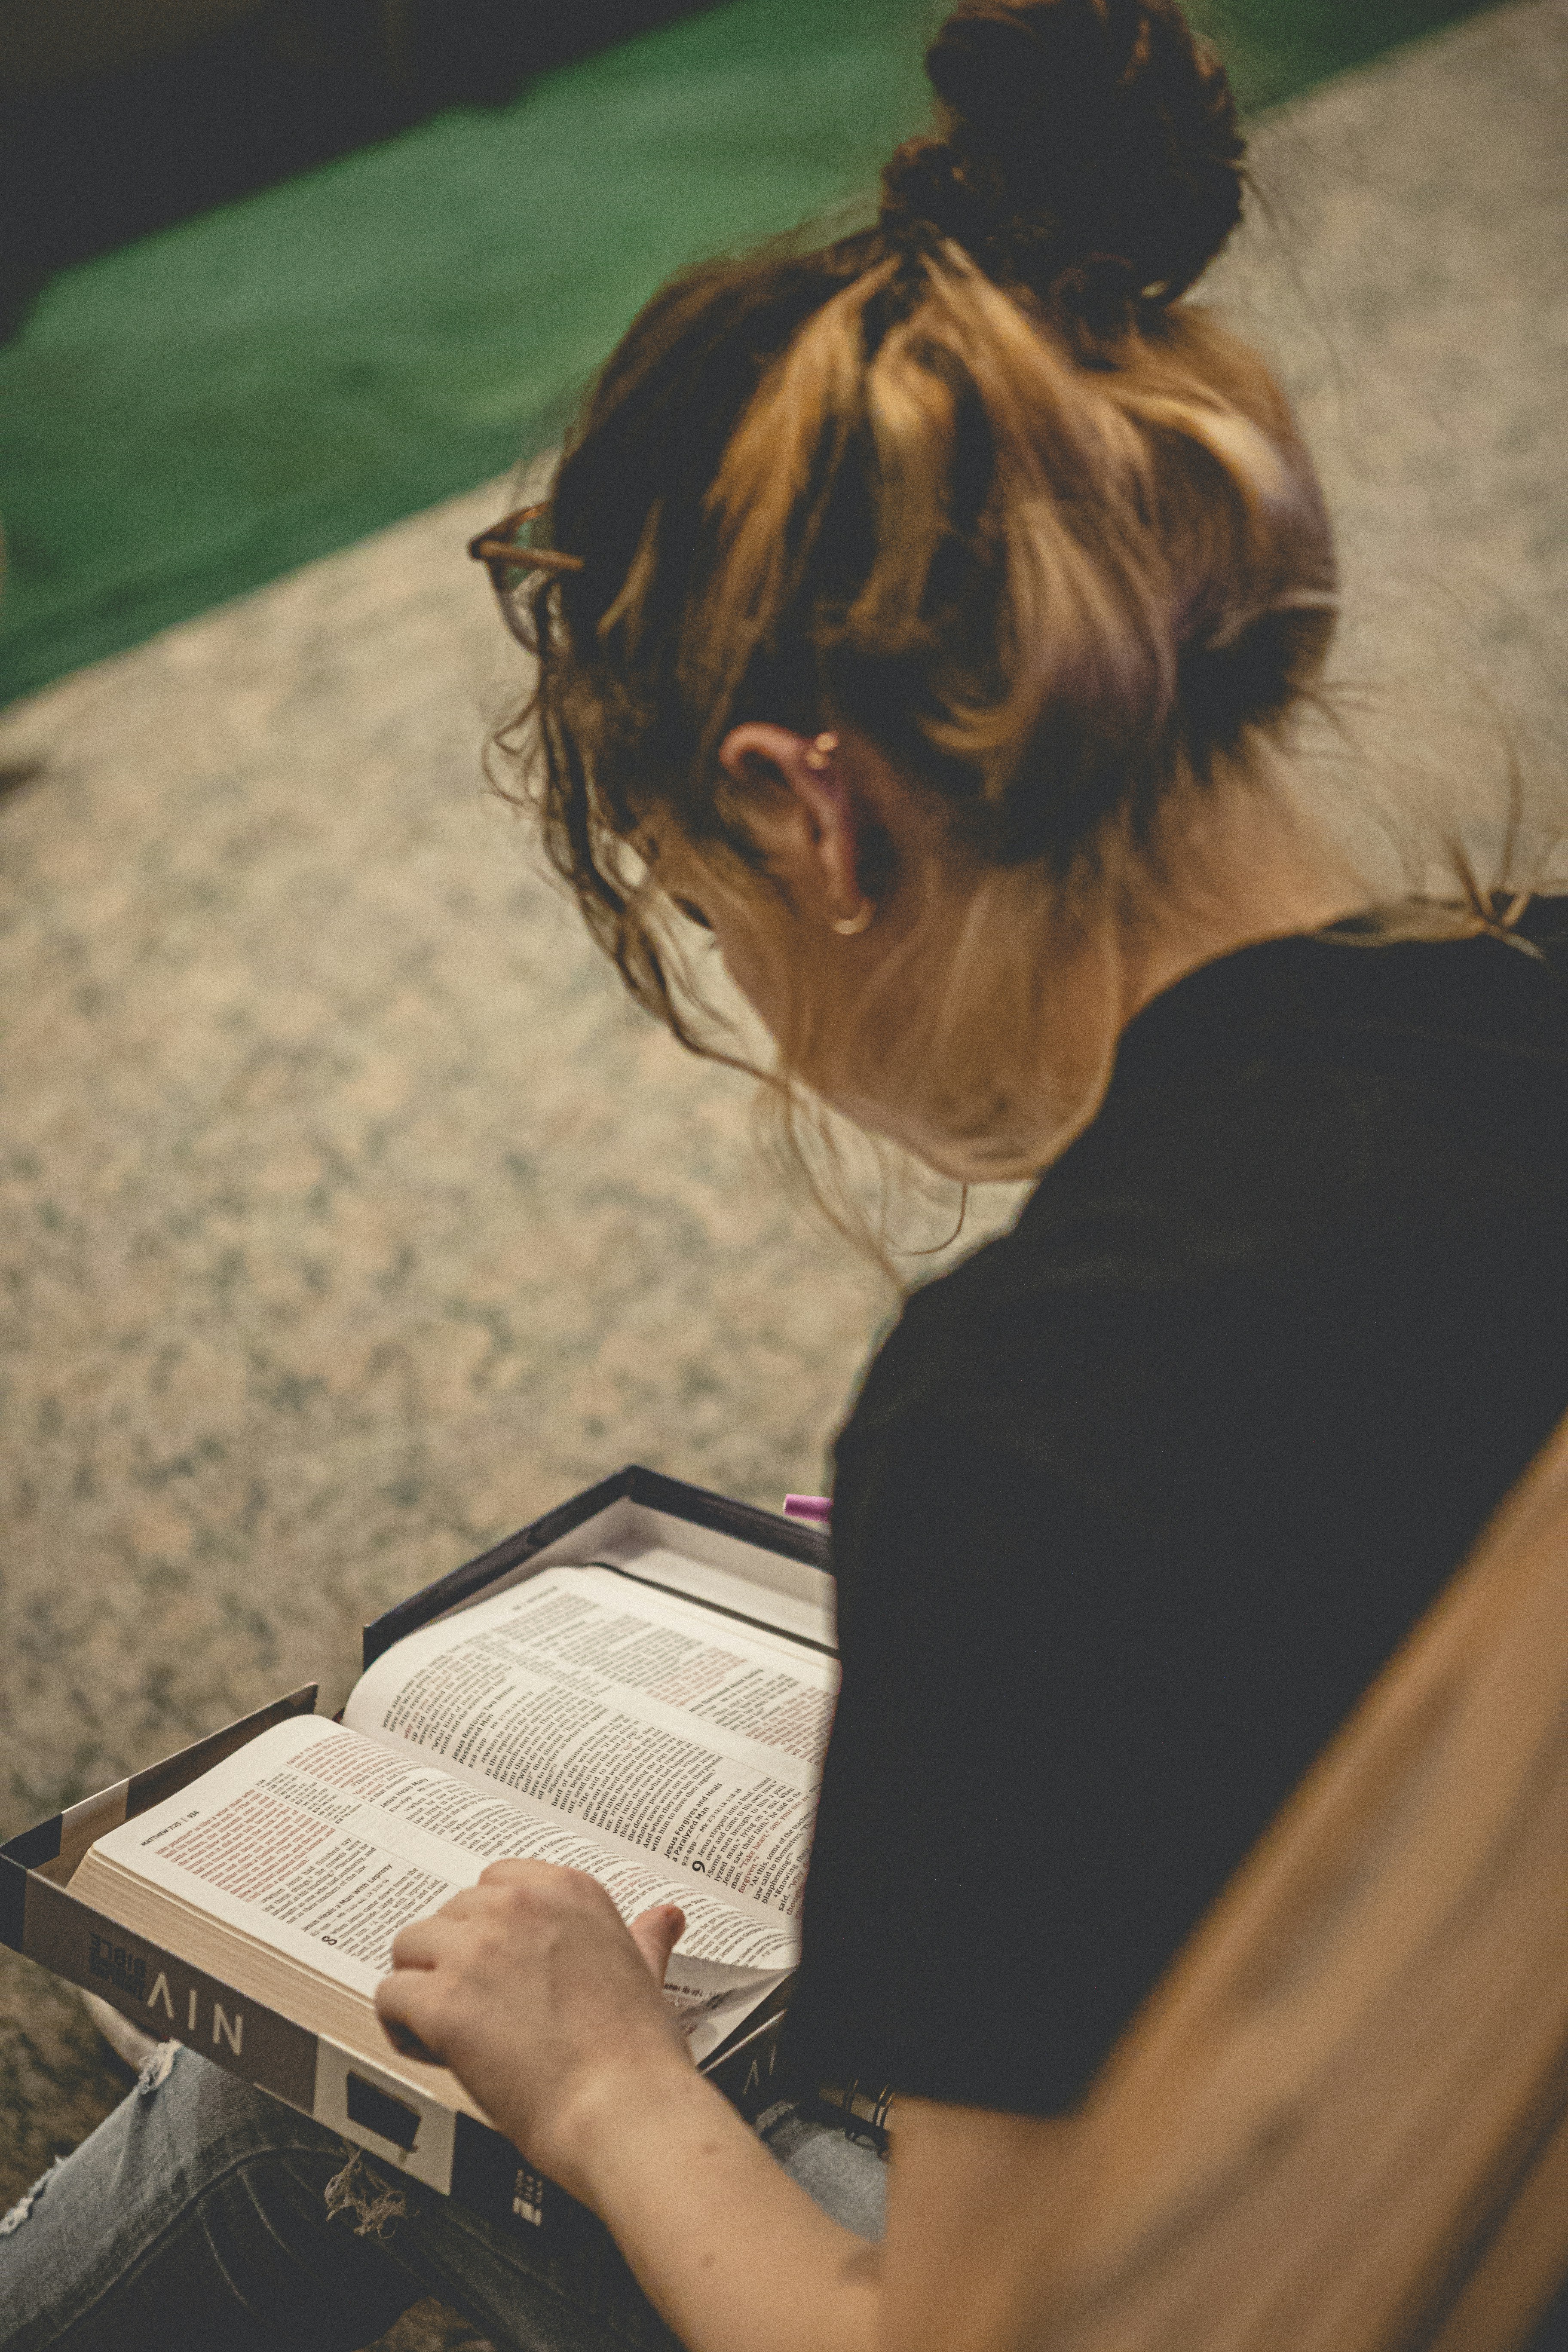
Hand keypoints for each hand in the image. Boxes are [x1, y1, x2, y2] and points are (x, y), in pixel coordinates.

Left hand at [374, 1861, 691, 2195]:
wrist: (624, 2110)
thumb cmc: (637, 2055)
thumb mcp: (646, 1976)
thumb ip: (644, 1939)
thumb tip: (664, 1919)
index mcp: (566, 1892)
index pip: (495, 1882)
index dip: (490, 1932)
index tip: (502, 1969)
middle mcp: (517, 1907)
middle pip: (448, 1916)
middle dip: (455, 1963)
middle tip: (485, 2013)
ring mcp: (476, 1950)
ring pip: (409, 1948)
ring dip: (422, 1989)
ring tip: (454, 2035)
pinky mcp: (442, 2000)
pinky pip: (389, 1998)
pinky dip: (403, 2030)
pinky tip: (438, 2054)